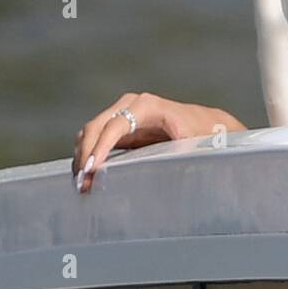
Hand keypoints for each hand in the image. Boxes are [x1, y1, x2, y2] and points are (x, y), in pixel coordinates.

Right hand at [71, 92, 242, 193]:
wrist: (206, 125)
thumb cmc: (201, 133)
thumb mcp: (192, 141)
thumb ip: (177, 150)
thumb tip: (162, 170)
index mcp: (148, 105)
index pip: (115, 126)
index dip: (101, 147)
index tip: (92, 169)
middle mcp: (131, 104)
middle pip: (95, 127)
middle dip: (85, 155)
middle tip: (82, 183)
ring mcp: (122, 112)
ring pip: (90, 132)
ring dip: (82, 157)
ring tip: (82, 184)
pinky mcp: (118, 125)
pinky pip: (94, 137)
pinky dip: (86, 155)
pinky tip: (85, 175)